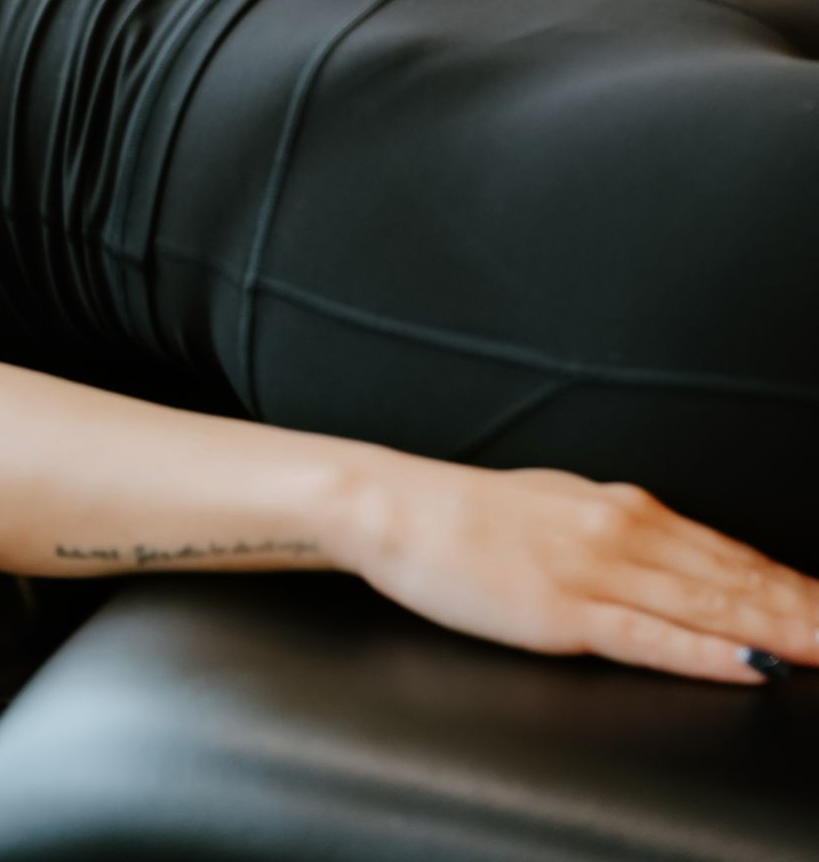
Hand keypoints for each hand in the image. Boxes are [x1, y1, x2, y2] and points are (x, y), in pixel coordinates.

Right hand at [342, 449, 818, 682]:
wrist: (397, 508)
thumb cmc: (468, 514)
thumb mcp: (558, 507)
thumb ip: (614, 531)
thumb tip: (667, 553)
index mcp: (622, 508)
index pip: (728, 553)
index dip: (789, 584)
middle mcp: (622, 532)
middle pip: (734, 582)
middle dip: (801, 610)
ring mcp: (596, 572)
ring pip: (710, 609)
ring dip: (778, 632)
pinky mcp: (566, 613)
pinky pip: (653, 639)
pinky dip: (711, 655)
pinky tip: (751, 667)